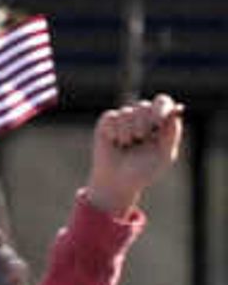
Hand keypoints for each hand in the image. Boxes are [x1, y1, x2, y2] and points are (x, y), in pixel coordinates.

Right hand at [85, 97, 184, 219]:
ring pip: (127, 112)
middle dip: (143, 124)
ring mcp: (123, 119)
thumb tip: (177, 109)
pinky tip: (115, 143)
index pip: (162, 102)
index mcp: (159, 123)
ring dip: (128, 132)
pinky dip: (115, 132)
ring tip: (127, 145)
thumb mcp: (165, 156)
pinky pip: (111, 117)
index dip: (161, 108)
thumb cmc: (145, 170)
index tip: (158, 123)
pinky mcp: (106, 123)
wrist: (118, 182)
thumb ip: (172, 134)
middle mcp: (141, 118)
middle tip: (141, 139)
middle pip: (144, 105)